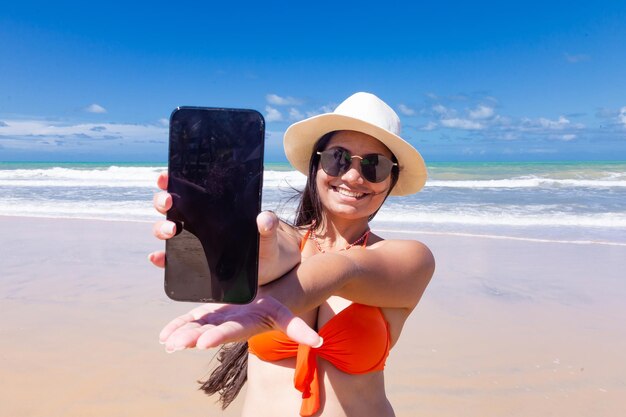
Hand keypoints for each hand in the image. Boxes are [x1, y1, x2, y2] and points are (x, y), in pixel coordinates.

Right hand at [148, 172, 296, 274]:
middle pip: (170, 206)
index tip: (166, 177)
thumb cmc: (264, 243)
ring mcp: (192, 240)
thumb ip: (268, 225)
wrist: (266, 266)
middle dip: (163, 201)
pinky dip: (161, 257)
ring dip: (161, 227)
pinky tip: (158, 257)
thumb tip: (264, 219)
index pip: (187, 188)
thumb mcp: (267, 234)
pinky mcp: (191, 260)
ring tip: (172, 230)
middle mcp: (197, 220)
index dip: (171, 180)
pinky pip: (170, 257)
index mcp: (212, 207)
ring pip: (166, 228)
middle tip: (170, 202)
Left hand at [159, 295, 321, 351]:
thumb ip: (298, 329)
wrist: (260, 302)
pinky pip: (189, 319)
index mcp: (244, 325)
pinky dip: (177, 325)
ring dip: (180, 333)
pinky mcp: (206, 313)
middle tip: (175, 344)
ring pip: (195, 327)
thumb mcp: (284, 314)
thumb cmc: (272, 307)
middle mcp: (226, 325)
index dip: (216, 336)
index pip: (230, 332)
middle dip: (191, 338)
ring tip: (167, 342)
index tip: (201, 343)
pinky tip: (164, 335)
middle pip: (207, 332)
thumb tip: (319, 343)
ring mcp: (214, 319)